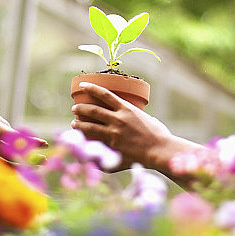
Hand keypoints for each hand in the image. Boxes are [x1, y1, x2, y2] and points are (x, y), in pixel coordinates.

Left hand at [70, 82, 202, 177]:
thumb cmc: (158, 134)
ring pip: (90, 127)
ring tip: (74, 124)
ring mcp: (114, 134)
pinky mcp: (114, 148)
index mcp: (126, 109)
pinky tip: (83, 146)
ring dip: (79, 125)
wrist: (160, 150)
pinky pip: (97, 146)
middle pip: (93, 110)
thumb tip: (130, 116)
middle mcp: (118, 120)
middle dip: (80, 108)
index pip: (104, 94)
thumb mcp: (146, 118)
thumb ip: (135, 116)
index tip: (82, 85)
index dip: (91, 88)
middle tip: (74, 108)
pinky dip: (89, 146)